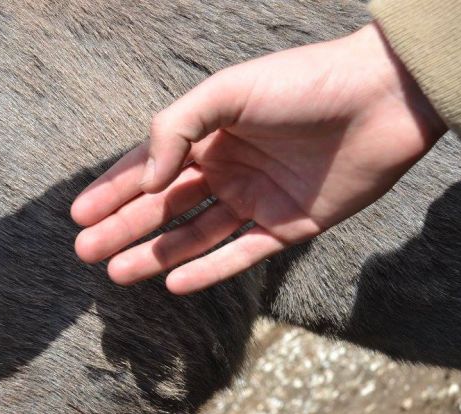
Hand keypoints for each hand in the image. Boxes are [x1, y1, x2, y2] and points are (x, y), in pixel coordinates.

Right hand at [71, 23, 445, 293]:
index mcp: (210, 134)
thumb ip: (176, 129)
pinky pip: (240, 254)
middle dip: (122, 227)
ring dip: (155, 254)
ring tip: (116, 273)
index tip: (77, 215)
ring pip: (194, 235)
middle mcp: (228, 168)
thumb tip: (147, 182)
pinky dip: (208, 271)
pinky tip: (174, 283)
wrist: (383, 98)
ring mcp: (257, 199)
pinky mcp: (289, 226)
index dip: (112, 191)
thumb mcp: (227, 92)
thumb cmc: (302, 83)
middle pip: (163, 206)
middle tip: (86, 251)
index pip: (148, 168)